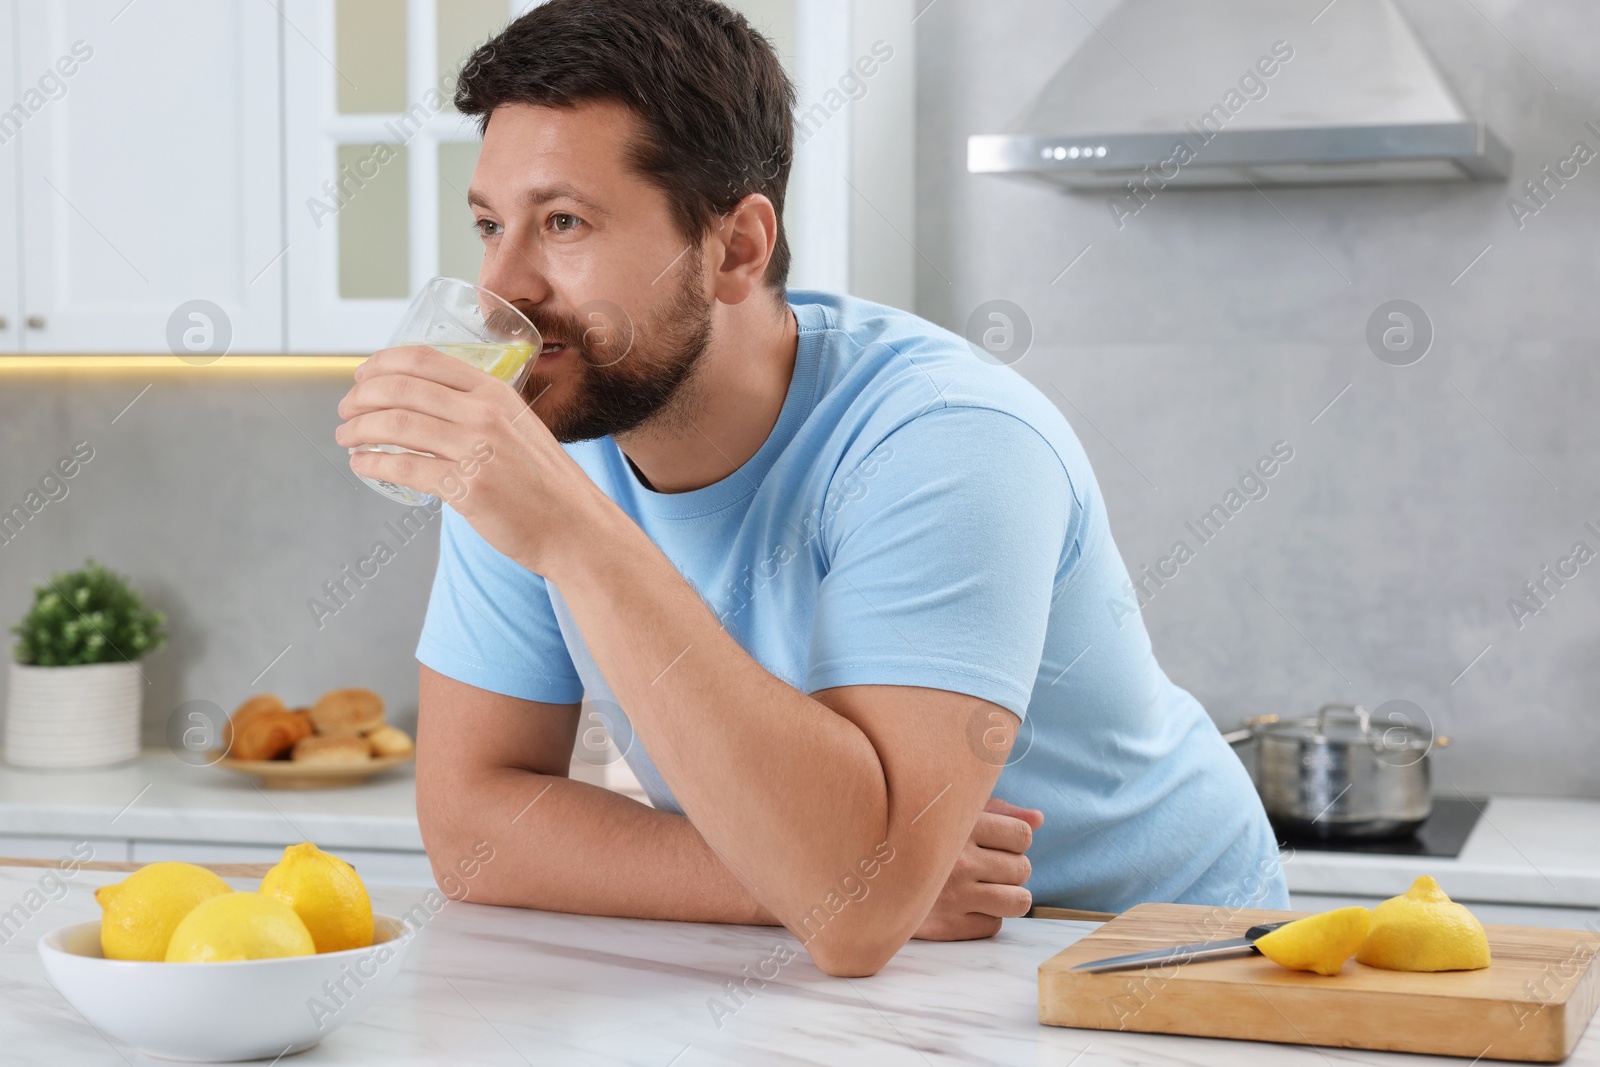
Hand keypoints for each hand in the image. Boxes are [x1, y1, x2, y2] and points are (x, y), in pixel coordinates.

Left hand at [335, 346, 606, 573]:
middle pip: (402, 389)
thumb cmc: (545, 482)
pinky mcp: (468, 488)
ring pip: (396, 426)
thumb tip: (427, 405)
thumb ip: (481, 411)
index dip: (382, 363)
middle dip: (361, 397)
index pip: (424, 360)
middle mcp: (484, 415)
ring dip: (359, 430)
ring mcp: (477, 451)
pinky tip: (362, 465)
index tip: (362, 374)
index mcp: (496, 392)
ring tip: (346, 437)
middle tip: (346, 410)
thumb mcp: (519, 427)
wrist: (576, 526)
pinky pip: (405, 469)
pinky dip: (373, 464)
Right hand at [913, 797, 1042, 940]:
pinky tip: (965, 906)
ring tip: (987, 889)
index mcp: (960, 826)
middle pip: (1023, 869)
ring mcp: (954, 896)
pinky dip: (985, 917)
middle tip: (985, 866)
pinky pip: (994, 926)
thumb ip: (996, 811)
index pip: (1022, 835)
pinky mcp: (947, 927)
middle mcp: (960, 861)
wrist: (862, 877)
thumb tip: (1038, 819)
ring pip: (1018, 901)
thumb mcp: (949, 812)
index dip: (1015, 840)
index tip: (996, 842)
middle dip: (1010, 868)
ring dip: (1008, 896)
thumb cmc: (913, 838)